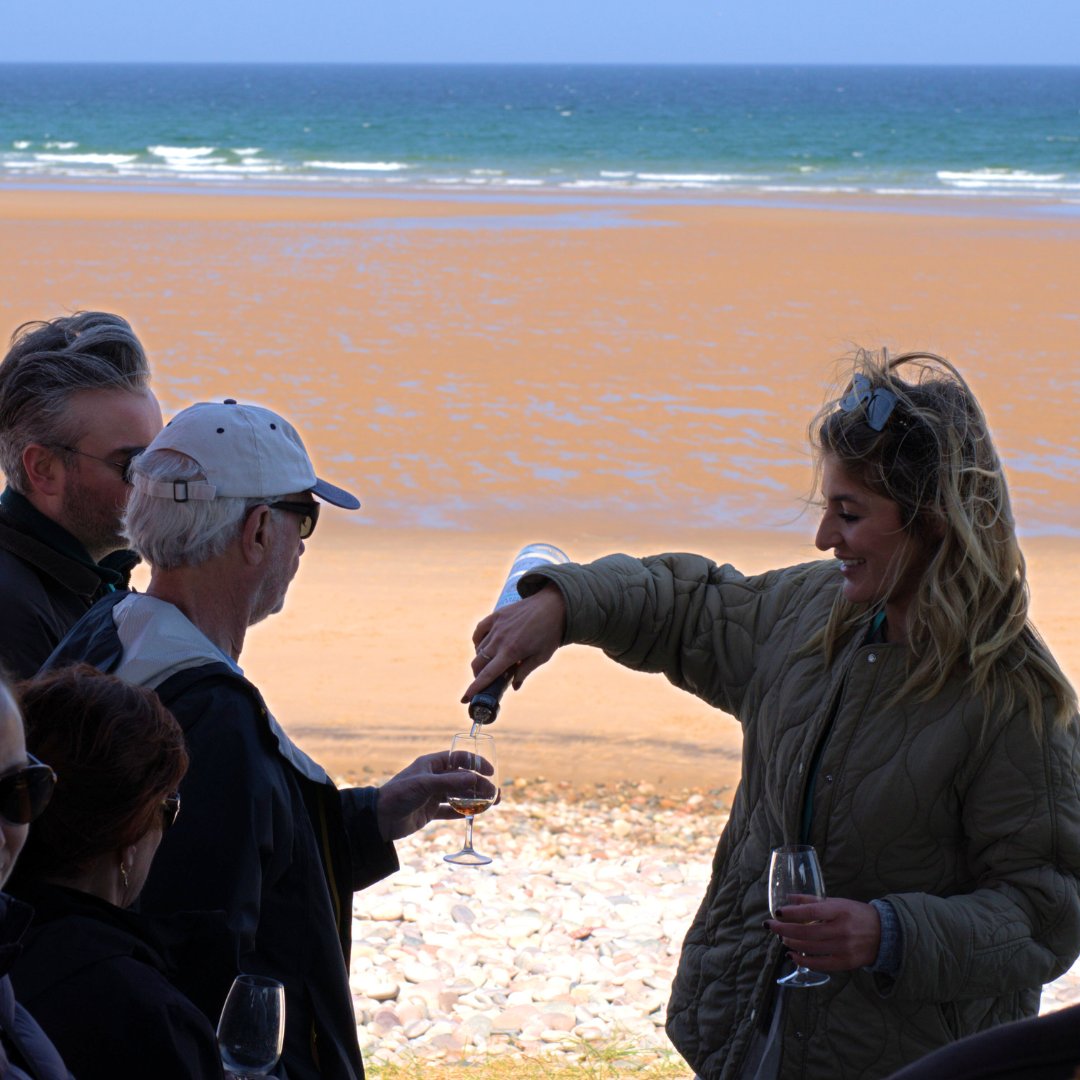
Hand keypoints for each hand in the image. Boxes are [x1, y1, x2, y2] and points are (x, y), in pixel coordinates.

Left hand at [376, 751, 497, 840]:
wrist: (379, 819)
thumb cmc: (398, 795)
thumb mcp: (424, 785)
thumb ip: (450, 782)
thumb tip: (475, 778)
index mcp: (431, 764)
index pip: (459, 758)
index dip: (475, 762)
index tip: (490, 771)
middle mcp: (433, 778)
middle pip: (462, 778)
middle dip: (479, 785)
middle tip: (494, 794)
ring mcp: (432, 795)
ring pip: (459, 795)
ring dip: (474, 799)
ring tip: (490, 804)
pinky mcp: (430, 811)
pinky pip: (450, 810)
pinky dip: (462, 812)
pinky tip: (475, 815)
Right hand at [461, 585, 566, 701]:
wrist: (554, 606)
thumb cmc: (550, 633)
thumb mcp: (542, 657)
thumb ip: (525, 671)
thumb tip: (514, 686)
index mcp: (511, 652)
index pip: (488, 674)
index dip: (475, 688)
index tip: (465, 697)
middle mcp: (500, 639)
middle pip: (478, 663)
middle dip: (478, 675)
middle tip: (486, 680)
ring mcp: (497, 626)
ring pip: (479, 649)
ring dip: (482, 660)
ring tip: (493, 662)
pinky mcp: (496, 615)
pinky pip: (479, 631)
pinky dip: (478, 641)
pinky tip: (483, 646)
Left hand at [764, 895, 880, 971]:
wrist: (884, 933)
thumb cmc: (855, 914)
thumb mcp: (836, 902)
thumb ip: (812, 900)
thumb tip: (788, 899)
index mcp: (839, 911)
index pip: (811, 912)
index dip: (792, 913)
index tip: (777, 912)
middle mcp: (842, 930)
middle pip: (807, 932)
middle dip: (784, 929)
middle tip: (770, 926)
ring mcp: (844, 948)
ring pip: (811, 948)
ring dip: (791, 943)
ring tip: (782, 938)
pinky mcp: (846, 963)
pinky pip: (820, 964)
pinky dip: (803, 961)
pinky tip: (792, 956)